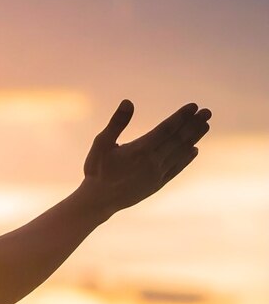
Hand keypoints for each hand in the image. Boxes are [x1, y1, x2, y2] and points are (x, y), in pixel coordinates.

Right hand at [80, 99, 210, 213]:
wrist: (97, 201)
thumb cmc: (96, 170)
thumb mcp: (101, 143)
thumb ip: (116, 123)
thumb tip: (128, 102)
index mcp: (140, 150)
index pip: (166, 129)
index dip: (181, 116)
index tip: (193, 106)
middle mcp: (152, 162)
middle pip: (178, 139)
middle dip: (193, 124)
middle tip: (207, 112)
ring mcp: (157, 174)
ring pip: (180, 153)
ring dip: (194, 138)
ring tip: (205, 125)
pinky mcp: (157, 184)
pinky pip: (177, 168)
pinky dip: (187, 158)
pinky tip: (194, 150)